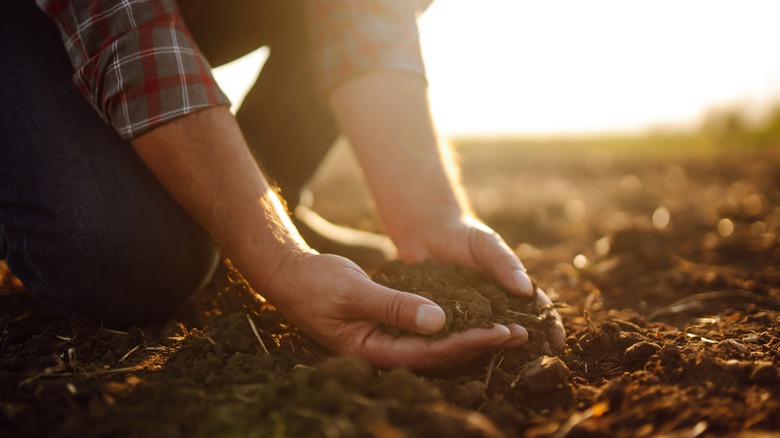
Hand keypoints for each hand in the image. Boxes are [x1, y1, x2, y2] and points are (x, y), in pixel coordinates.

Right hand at [261, 252, 528, 369]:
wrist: (290, 277)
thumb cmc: (316, 284)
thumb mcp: (354, 292)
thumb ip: (395, 306)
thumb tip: (439, 321)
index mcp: (373, 351)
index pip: (431, 354)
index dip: (469, 343)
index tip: (502, 331)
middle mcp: (383, 352)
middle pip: (440, 356)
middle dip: (480, 344)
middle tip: (520, 333)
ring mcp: (386, 341)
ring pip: (436, 346)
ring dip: (471, 336)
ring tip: (508, 328)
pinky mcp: (388, 328)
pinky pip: (426, 332)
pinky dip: (452, 325)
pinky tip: (474, 317)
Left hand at [394, 214, 565, 349]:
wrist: (427, 233)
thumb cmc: (464, 235)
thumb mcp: (487, 244)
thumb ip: (505, 263)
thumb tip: (527, 289)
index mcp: (511, 289)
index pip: (536, 309)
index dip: (549, 325)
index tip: (557, 341)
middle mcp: (494, 306)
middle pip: (516, 329)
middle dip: (528, 345)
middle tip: (536, 362)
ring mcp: (471, 315)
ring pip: (487, 337)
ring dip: (496, 350)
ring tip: (504, 364)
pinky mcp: (446, 320)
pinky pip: (457, 335)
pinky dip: (463, 347)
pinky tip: (465, 357)